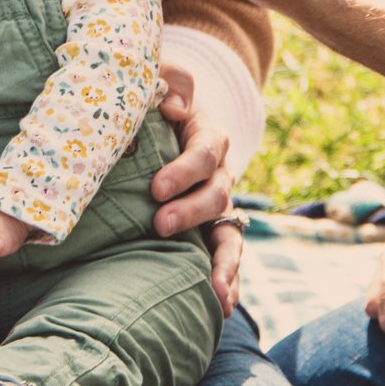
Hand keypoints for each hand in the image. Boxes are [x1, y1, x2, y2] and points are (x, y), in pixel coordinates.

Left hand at [149, 63, 242, 315]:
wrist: (160, 123)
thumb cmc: (153, 102)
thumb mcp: (159, 78)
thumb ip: (171, 80)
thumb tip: (178, 108)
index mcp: (208, 135)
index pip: (205, 151)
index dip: (184, 170)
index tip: (156, 188)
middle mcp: (220, 173)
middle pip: (218, 195)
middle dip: (192, 213)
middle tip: (159, 224)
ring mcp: (218, 206)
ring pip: (231, 234)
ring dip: (223, 262)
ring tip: (213, 290)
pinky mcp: (210, 231)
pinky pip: (226, 258)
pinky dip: (228, 281)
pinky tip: (221, 307)